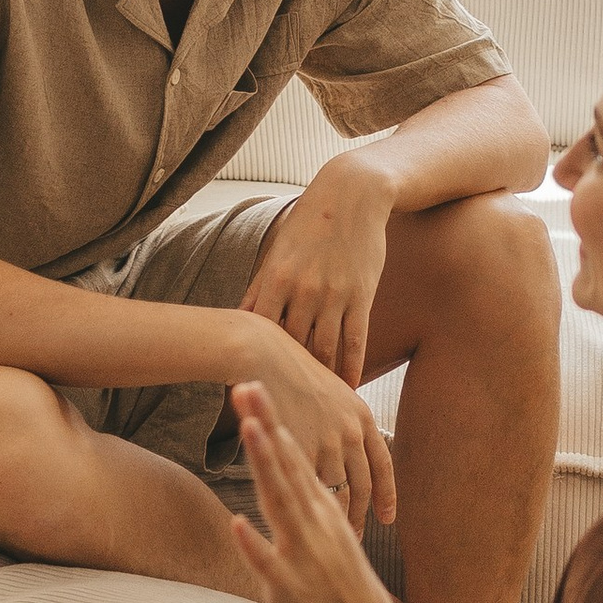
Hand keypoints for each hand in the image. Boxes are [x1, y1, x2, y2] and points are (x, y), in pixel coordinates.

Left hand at [228, 382, 412, 602]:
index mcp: (326, 519)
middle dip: (265, 424)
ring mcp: (305, 559)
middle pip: (285, 467)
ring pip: (281, 503)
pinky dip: (255, 544)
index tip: (256, 388)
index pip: (296, 460)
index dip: (274, 424)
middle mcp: (316, 530)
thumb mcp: (334, 552)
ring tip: (248, 427)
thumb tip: (297, 496)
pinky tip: (236, 522)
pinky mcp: (292, 593)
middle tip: (246, 382)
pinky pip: (270, 566)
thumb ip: (313, 522)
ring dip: (265, 464)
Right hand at [240, 318, 396, 536]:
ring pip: (338, 491)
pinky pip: (308, 484)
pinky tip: (303, 518)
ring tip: (331, 533)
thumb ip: (341, 418)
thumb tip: (347, 435)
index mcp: (362, 417)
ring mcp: (327, 441)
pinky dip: (307, 503)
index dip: (387, 494)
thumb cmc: (291, 367)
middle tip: (358, 536)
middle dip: (362, 514)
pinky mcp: (301, 448)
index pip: (382, 464)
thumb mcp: (330, 391)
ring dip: (338, 515)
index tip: (388, 517)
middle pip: (363, 484)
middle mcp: (351, 431)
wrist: (264, 354)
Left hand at [243, 156, 391, 386]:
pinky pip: (355, 342)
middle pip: (290, 347)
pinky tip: (347, 389)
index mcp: (276, 278)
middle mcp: (303, 290)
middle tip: (277, 408)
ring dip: (318, 380)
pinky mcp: (362, 297)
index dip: (252, 360)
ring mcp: (335, 295)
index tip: (247, 386)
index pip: (259, 331)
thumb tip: (240, 320)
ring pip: (323, 350)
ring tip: (312, 406)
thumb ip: (260, 288)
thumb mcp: (278, 251)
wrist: (353, 193)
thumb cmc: (309, 222)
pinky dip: (350, 369)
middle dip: (283, 378)